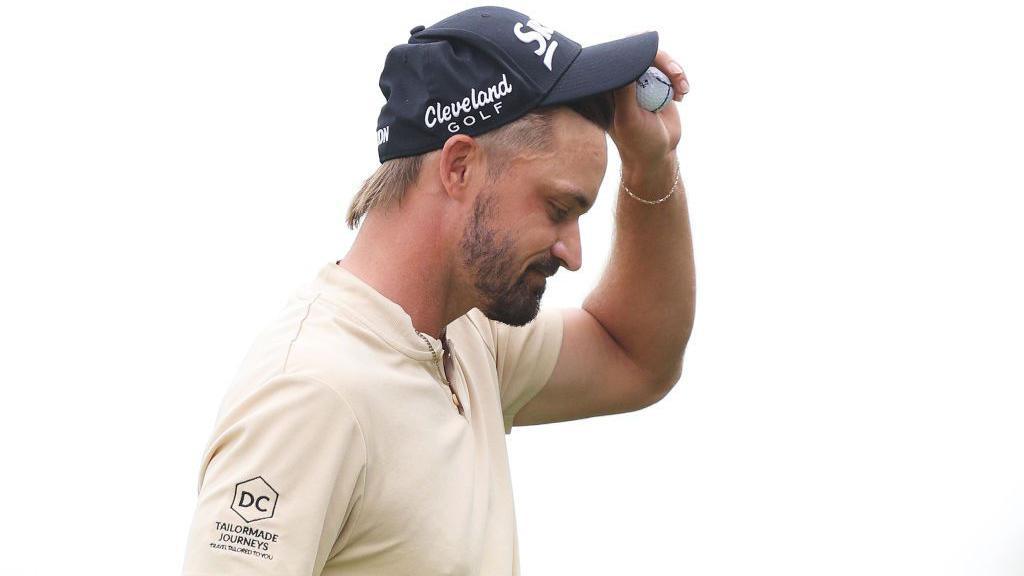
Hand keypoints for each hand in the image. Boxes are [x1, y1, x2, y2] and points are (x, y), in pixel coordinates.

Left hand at [607, 46, 688, 167]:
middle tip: (676, 74)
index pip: (615, 56)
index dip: (633, 49)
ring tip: (682, 91)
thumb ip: (625, 93)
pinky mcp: (655, 82)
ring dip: (674, 70)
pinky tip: (681, 95)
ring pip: (657, 57)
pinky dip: (679, 78)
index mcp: (605, 86)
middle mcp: (620, 79)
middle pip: (639, 50)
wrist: (658, 154)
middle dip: (662, 59)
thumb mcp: (629, 119)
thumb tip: (626, 62)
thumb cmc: (638, 142)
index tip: (650, 55)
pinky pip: (669, 68)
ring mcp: (638, 79)